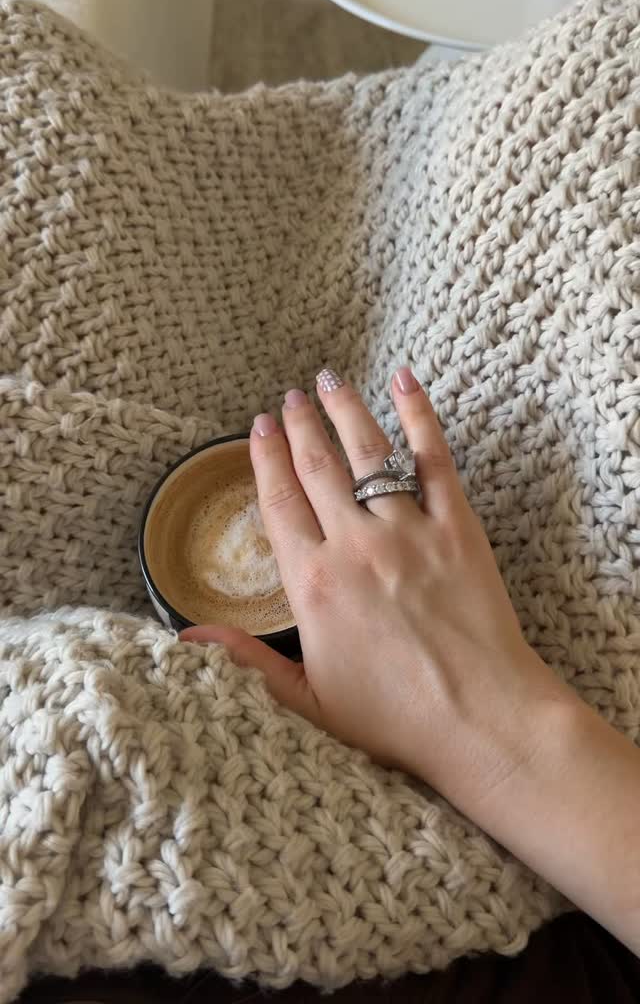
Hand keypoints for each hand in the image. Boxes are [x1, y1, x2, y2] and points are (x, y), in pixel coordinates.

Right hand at [181, 367, 567, 812]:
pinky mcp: (458, 527)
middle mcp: (355, 545)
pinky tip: (404, 382)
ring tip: (328, 380)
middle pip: (317, 467)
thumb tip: (189, 635)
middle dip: (299, 425)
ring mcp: (408, 530)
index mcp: (313, 584)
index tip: (257, 427)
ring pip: (367, 452)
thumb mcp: (309, 698)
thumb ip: (249, 659)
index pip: (279, 503)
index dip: (265, 458)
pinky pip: (433, 458)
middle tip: (288, 397)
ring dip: (344, 411)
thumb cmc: (396, 717)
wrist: (481, 719)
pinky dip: (418, 415)